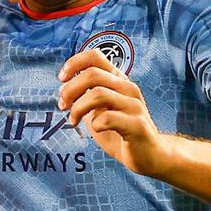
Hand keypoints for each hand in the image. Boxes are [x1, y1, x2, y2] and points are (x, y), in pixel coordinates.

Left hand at [57, 49, 169, 175]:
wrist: (149, 155)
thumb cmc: (121, 131)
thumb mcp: (100, 109)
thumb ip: (86, 97)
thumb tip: (63, 91)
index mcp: (118, 81)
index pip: (95, 56)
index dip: (74, 63)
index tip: (61, 78)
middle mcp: (128, 88)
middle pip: (92, 74)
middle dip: (70, 89)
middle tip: (63, 105)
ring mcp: (134, 106)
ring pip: (98, 94)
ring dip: (78, 108)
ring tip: (73, 120)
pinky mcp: (137, 125)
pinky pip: (108, 118)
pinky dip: (95, 124)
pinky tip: (95, 129)